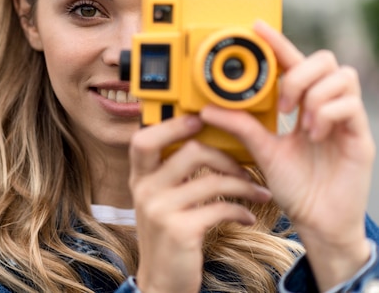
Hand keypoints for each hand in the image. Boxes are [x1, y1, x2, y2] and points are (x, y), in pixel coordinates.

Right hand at [129, 115, 271, 292]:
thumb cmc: (168, 237)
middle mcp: (145, 190)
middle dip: (225, 156)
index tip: (200, 121)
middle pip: (189, 151)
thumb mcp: (159, 201)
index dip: (172, 125)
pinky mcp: (179, 230)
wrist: (162, 283)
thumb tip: (200, 142)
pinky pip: (220, 208)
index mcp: (139, 178)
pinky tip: (248, 217)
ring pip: (212, 179)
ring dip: (243, 185)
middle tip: (244, 166)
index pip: (144, 139)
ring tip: (258, 193)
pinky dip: (241, 211)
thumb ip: (170, 174)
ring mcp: (160, 210)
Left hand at [200, 20, 375, 289]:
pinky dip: (327, 114)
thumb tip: (208, 108)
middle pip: (324, 60)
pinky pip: (350, 104)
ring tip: (301, 124)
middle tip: (283, 105)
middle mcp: (325, 106)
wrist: (317, 220)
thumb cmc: (295, 186)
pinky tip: (315, 134)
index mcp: (302, 105)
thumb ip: (241, 127)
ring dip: (314, 96)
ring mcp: (344, 119)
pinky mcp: (360, 135)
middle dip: (298, 75)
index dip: (278, 42)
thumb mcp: (262, 151)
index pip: (292, 63)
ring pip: (340, 77)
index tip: (257, 26)